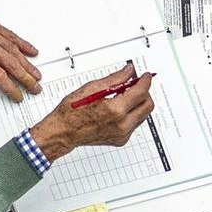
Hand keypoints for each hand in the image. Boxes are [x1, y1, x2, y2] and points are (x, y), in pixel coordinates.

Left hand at [0, 0, 41, 100]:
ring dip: (27, 62)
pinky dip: (22, 43)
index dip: (10, 87)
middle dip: (25, 77)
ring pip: (14, 49)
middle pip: (11, 63)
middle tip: (35, 86)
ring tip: (36, 73)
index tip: (17, 94)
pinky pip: (10, 35)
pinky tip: (30, 50)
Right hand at [28, 65, 154, 161]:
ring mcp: (122, 134)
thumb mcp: (92, 88)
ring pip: (143, 115)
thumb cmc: (72, 112)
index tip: (145, 76)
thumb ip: (115, 79)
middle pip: (147, 105)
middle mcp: (122, 124)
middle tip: (135, 85)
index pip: (141, 92)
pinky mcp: (121, 140)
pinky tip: (118, 109)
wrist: (64, 132)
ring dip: (138, 103)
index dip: (145, 81)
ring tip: (123, 96)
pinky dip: (131, 114)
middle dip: (145, 93)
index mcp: (115, 110)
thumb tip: (128, 71)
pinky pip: (134, 124)